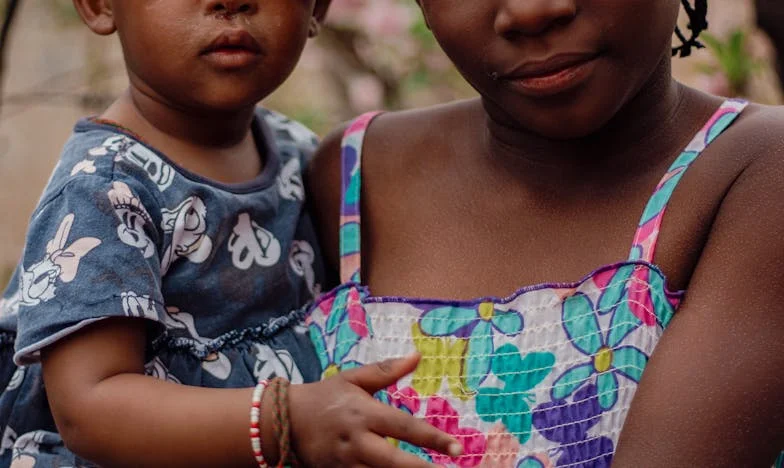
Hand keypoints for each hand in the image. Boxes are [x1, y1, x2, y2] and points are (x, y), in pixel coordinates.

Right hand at [289, 354, 462, 466]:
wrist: (284, 420)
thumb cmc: (325, 396)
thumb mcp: (354, 378)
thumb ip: (386, 370)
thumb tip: (418, 356)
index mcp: (364, 412)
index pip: (404, 426)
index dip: (432, 438)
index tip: (456, 447)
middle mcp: (357, 440)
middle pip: (393, 461)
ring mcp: (346, 461)